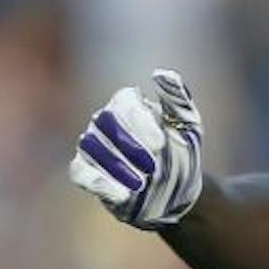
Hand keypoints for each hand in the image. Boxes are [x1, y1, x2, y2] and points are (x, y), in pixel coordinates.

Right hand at [69, 69, 204, 229]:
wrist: (177, 192)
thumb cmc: (182, 153)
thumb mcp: (189, 126)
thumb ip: (177, 99)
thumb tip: (161, 73)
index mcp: (130, 104)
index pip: (125, 100)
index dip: (141, 121)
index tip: (161, 144)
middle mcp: (106, 120)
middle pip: (106, 122)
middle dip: (130, 144)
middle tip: (154, 165)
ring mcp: (92, 145)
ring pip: (92, 147)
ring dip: (118, 166)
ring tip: (143, 183)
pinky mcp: (84, 171)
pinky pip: (80, 172)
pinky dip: (100, 183)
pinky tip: (124, 195)